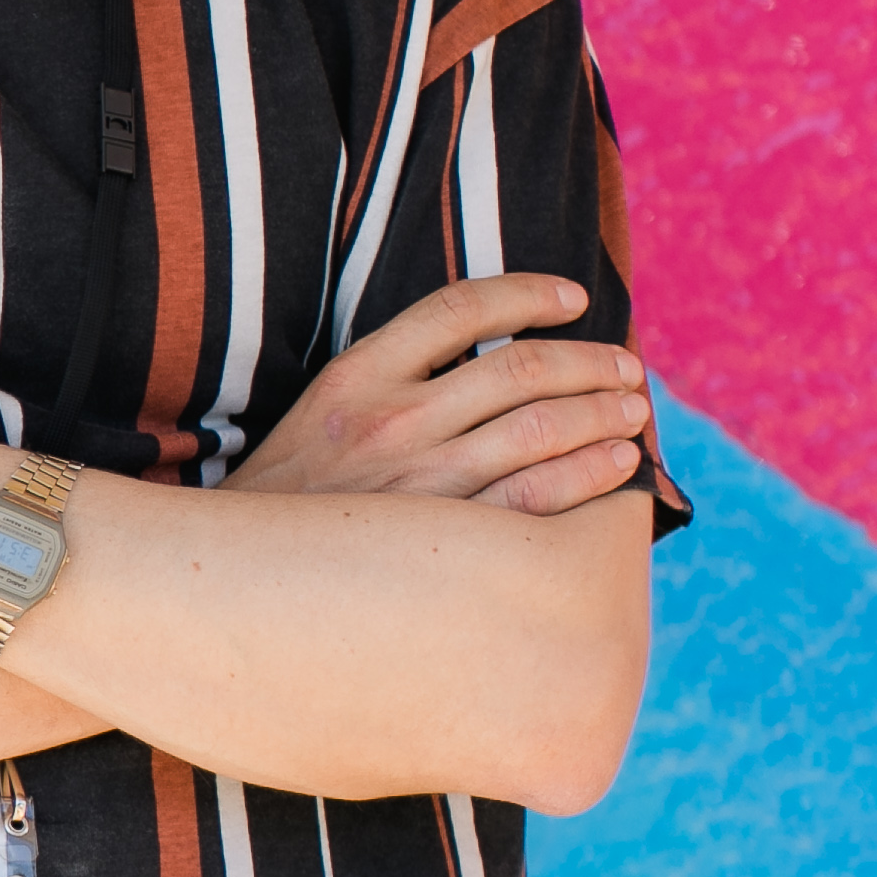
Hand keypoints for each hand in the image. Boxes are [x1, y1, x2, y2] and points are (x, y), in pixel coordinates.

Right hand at [229, 276, 647, 513]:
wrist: (241, 583)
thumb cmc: (291, 499)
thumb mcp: (319, 414)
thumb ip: (390, 380)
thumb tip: (487, 355)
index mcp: (355, 378)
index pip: (458, 308)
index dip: (527, 293)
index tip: (573, 298)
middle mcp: (389, 422)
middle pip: (518, 369)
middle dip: (589, 362)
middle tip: (627, 367)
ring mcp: (417, 485)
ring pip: (538, 430)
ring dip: (602, 412)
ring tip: (634, 410)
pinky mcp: (440, 542)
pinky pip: (535, 501)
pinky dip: (588, 474)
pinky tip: (619, 463)